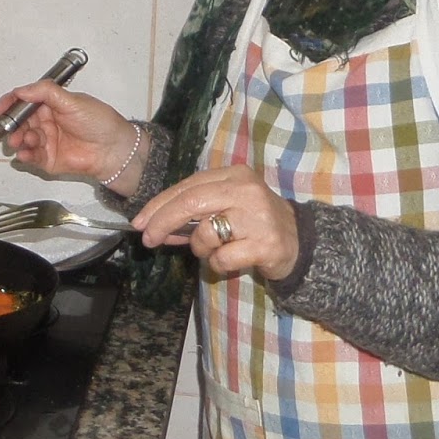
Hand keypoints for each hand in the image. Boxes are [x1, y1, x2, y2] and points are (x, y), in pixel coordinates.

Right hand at [0, 83, 141, 188]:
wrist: (114, 149)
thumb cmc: (99, 122)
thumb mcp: (72, 100)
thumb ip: (45, 92)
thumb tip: (21, 90)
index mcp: (51, 104)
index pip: (24, 101)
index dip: (10, 103)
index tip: (1, 109)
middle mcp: (46, 122)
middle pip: (20, 122)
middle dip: (13, 125)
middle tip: (11, 129)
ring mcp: (46, 141)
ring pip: (23, 140)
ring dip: (18, 140)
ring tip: (21, 141)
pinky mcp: (48, 160)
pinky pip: (31, 157)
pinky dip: (24, 155)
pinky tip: (24, 154)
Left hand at [132, 166, 298, 282]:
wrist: (299, 242)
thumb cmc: (255, 222)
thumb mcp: (227, 207)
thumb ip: (195, 213)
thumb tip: (154, 226)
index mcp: (235, 175)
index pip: (188, 186)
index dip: (159, 204)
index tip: (139, 222)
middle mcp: (246, 191)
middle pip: (191, 202)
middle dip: (162, 222)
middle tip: (147, 240)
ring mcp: (256, 217)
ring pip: (205, 233)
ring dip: (198, 248)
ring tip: (212, 250)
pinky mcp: (264, 244)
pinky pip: (221, 258)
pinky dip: (217, 263)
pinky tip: (230, 259)